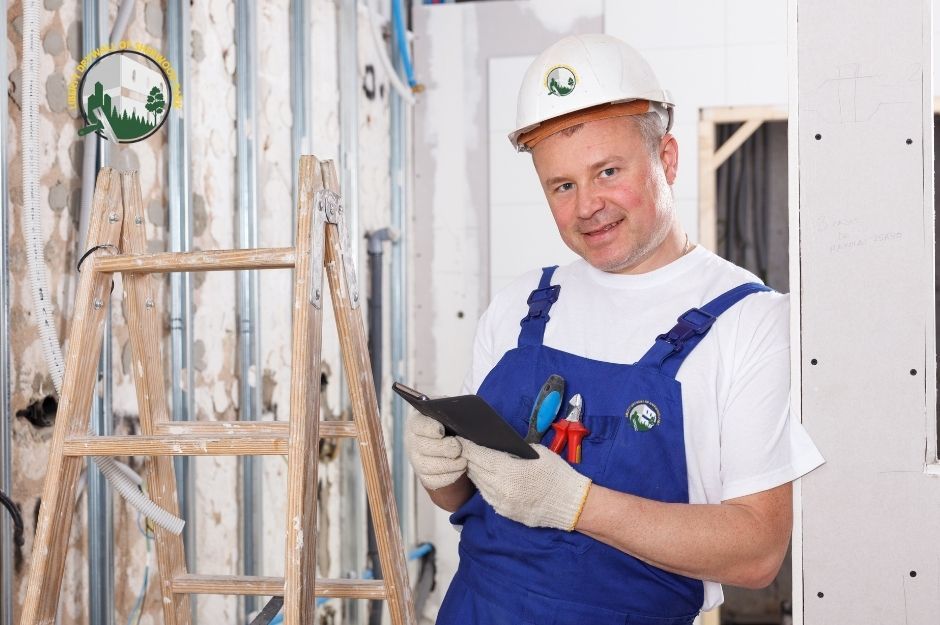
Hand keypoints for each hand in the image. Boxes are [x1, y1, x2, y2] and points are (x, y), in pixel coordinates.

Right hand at [405, 413, 466, 489]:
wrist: (447, 446)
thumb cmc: (450, 426)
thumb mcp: (449, 415)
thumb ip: (453, 412)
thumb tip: (465, 411)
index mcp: (417, 422)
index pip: (418, 424)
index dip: (429, 428)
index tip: (441, 431)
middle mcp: (413, 442)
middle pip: (423, 446)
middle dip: (444, 448)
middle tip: (458, 447)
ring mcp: (417, 461)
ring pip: (428, 466)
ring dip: (449, 465)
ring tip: (463, 461)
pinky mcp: (425, 477)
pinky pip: (434, 480)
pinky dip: (450, 476)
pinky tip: (460, 470)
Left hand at [461, 439, 590, 530]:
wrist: (572, 505)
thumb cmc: (557, 474)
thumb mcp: (537, 453)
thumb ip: (514, 450)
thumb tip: (498, 446)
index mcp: (508, 471)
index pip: (479, 456)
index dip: (467, 447)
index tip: (459, 439)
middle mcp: (500, 489)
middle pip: (475, 470)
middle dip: (469, 458)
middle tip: (463, 448)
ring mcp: (501, 503)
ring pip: (479, 484)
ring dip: (475, 472)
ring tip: (473, 460)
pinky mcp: (505, 512)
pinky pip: (488, 496)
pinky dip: (484, 485)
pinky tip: (486, 476)